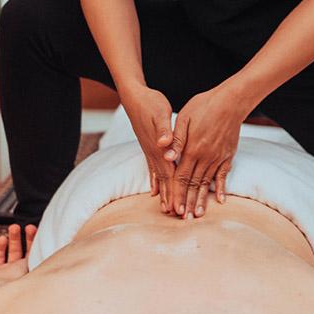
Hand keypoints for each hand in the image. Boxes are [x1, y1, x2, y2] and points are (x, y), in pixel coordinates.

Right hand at [0, 223, 36, 282]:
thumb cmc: (17, 283)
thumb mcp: (33, 265)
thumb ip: (41, 253)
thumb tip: (55, 241)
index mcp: (34, 273)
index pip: (39, 254)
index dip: (40, 242)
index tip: (40, 230)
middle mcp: (21, 273)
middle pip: (27, 252)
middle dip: (28, 238)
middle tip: (29, 227)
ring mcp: (8, 273)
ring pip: (13, 252)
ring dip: (14, 238)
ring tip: (14, 227)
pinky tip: (2, 239)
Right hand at [118, 83, 177, 213]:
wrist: (134, 97)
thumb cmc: (150, 103)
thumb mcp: (160, 112)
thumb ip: (164, 129)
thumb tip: (165, 143)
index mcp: (160, 147)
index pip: (170, 174)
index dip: (175, 191)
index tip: (179, 208)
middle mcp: (154, 153)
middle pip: (165, 180)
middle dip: (171, 198)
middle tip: (177, 216)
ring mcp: (150, 152)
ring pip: (158, 177)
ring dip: (163, 193)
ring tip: (167, 210)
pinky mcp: (149, 148)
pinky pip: (152, 169)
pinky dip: (155, 181)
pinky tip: (154, 191)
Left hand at [165, 85, 245, 218]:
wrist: (231, 101)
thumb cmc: (204, 106)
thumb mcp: (184, 118)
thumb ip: (176, 139)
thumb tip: (167, 156)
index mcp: (192, 149)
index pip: (181, 177)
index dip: (177, 194)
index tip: (174, 209)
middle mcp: (206, 157)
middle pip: (194, 184)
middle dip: (188, 202)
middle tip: (184, 219)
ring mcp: (218, 157)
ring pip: (208, 183)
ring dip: (202, 199)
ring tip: (198, 214)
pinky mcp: (228, 155)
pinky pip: (224, 175)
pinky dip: (221, 188)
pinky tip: (220, 200)